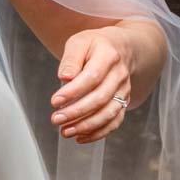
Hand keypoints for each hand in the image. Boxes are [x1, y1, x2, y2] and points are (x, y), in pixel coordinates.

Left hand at [50, 27, 134, 143]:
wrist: (122, 48)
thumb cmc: (95, 45)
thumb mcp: (79, 42)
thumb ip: (71, 59)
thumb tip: (64, 78)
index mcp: (108, 56)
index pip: (92, 77)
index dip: (73, 92)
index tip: (54, 101)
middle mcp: (120, 75)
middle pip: (100, 98)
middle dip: (76, 112)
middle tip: (56, 119)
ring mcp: (124, 91)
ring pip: (108, 113)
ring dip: (86, 126)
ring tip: (65, 131)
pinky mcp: (124, 103)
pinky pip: (114, 122)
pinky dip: (98, 133)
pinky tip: (80, 138)